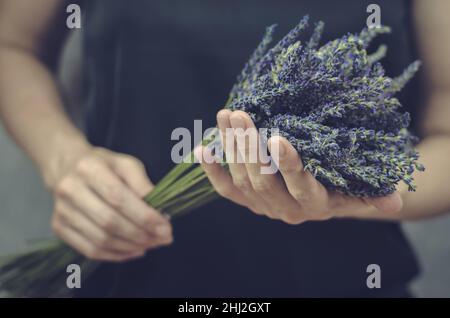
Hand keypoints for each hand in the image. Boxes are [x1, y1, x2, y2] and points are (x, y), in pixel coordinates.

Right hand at [49, 146, 172, 261]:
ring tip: (151, 244)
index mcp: (89, 168)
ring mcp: (61, 211)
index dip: (144, 216)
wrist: (67, 166)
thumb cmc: (103, 165)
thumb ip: (142, 184)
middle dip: (141, 234)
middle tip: (162, 239)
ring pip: (101, 239)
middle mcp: (70, 190)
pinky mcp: (59, 228)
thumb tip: (159, 211)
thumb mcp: (126, 164)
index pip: (118, 197)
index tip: (165, 227)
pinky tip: (134, 250)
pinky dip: (116, 255)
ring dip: (131, 246)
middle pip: (109, 221)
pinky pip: (90, 250)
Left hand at [196, 109, 402, 223]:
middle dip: (250, 147)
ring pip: (242, 179)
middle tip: (241, 113)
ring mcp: (262, 205)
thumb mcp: (359, 189)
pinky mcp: (246, 199)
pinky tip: (201, 148)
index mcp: (314, 205)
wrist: (321, 198)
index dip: (290, 165)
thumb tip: (395, 202)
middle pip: (263, 180)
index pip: (301, 186)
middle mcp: (285, 209)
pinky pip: (225, 189)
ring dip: (232, 147)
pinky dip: (212, 170)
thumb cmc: (343, 185)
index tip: (279, 137)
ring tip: (225, 115)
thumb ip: (373, 195)